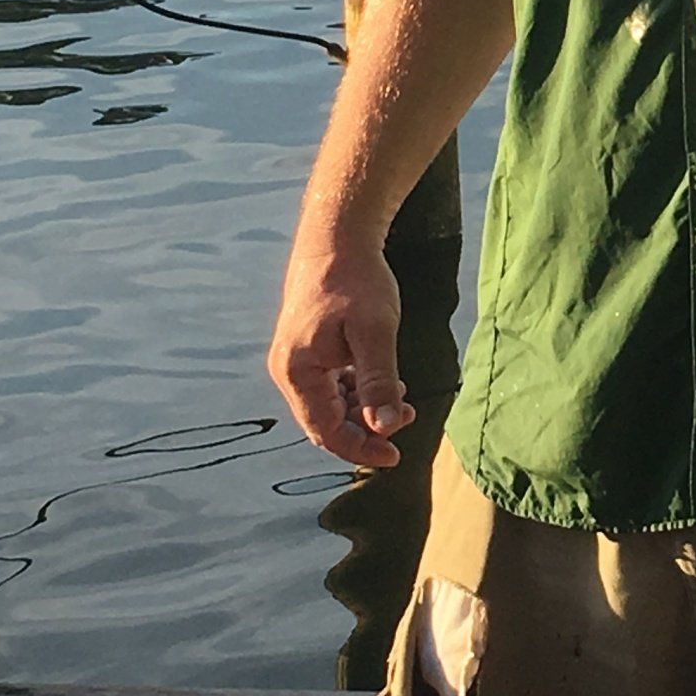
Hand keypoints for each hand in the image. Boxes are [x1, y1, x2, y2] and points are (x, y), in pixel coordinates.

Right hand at [268, 235, 415, 468]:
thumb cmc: (357, 280)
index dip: (360, 448)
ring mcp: (296, 360)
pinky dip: (358, 391)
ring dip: (365, 410)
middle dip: (366, 430)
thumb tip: (383, 427)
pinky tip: (386, 382)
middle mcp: (288, 370)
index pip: (326, 431)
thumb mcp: (376, 331)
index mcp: (297, 371)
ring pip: (330, 405)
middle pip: (326, 422)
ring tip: (403, 401)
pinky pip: (331, 386)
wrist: (338, 238)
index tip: (396, 456)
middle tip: (407, 418)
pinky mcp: (308, 350)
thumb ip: (379, 381)